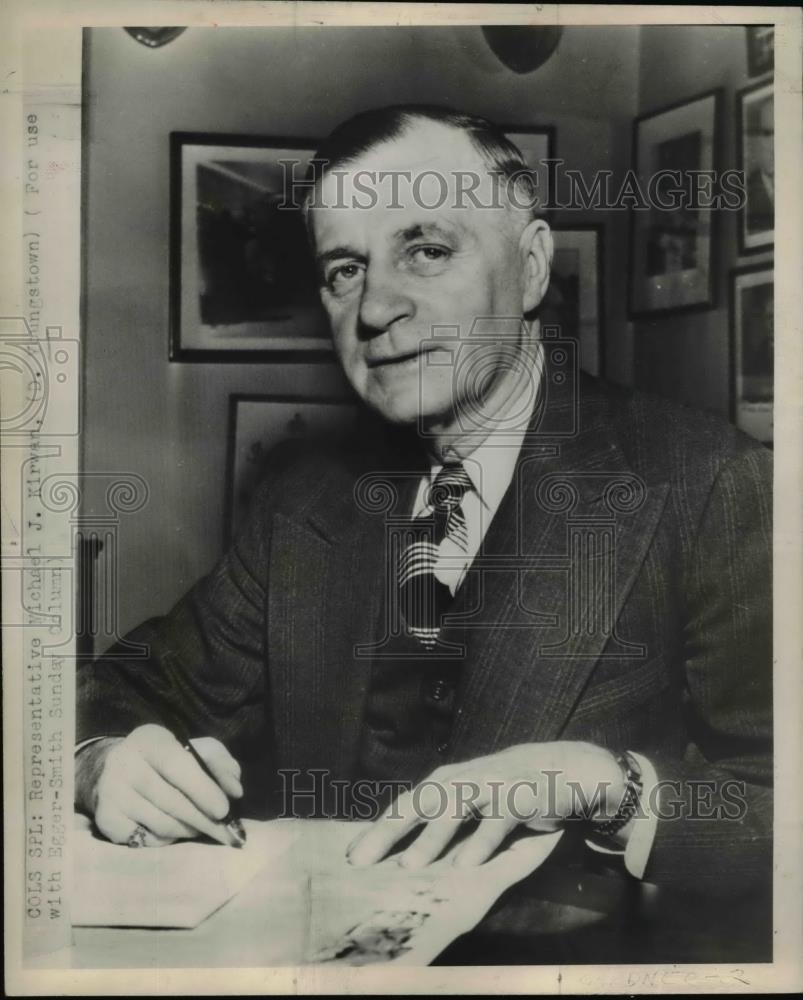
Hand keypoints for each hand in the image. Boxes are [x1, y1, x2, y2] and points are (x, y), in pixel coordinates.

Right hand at [76, 724, 243, 846]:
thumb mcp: (192, 748)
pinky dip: (166, 841)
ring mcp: (111, 793)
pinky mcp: (105, 819)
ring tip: (201, 828)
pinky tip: (173, 831)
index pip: (177, 765)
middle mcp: (124, 764)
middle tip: (224, 832)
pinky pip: (146, 840)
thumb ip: (219, 763)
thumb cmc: (165, 759)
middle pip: (171, 801)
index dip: (202, 789)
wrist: (113, 771)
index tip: (224, 810)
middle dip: (203, 819)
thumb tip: (235, 790)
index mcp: (149, 740)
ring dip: (189, 831)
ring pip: (162, 824)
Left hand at [348, 741, 623, 868]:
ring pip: (453, 809)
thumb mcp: (472, 801)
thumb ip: (444, 823)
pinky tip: (464, 866)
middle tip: (362, 862)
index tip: (350, 859)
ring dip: (431, 838)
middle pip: (417, 804)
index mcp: (444, 782)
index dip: (375, 830)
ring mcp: (489, 785)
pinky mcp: (517, 797)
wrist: (564, 771)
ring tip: (410, 867)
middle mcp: (461, 780)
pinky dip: (478, 844)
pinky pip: (494, 823)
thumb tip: (402, 859)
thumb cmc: (506, 792)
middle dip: (388, 833)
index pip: (403, 806)